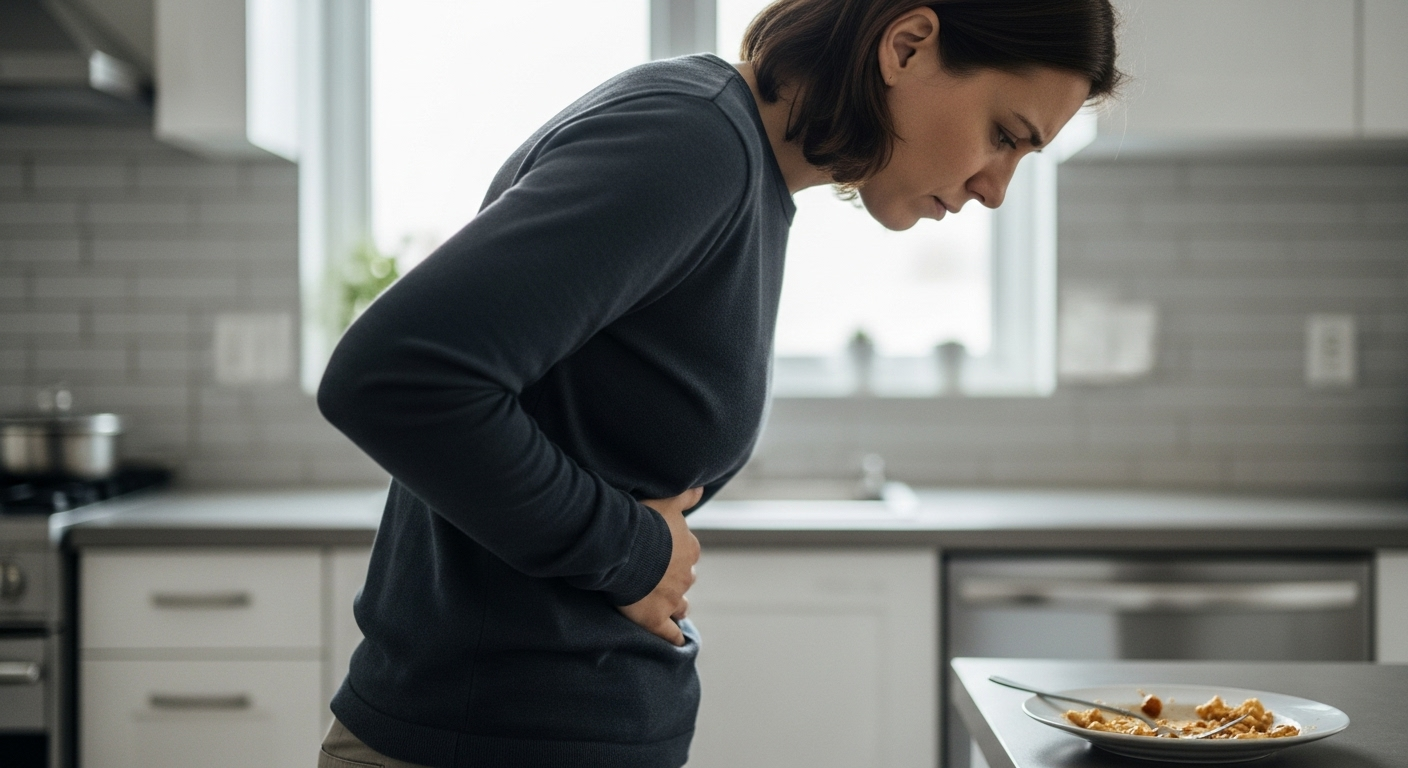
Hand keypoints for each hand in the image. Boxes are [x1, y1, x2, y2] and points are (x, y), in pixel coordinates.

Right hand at [617, 487, 702, 645]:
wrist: (623, 547)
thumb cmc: (643, 521)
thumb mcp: (667, 500)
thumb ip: (686, 496)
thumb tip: (702, 489)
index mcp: (690, 550)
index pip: (689, 556)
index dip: (676, 556)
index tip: (663, 555)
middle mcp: (686, 576)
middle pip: (686, 582)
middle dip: (676, 581)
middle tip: (658, 579)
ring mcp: (672, 599)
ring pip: (681, 608)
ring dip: (676, 608)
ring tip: (665, 609)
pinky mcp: (656, 619)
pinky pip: (670, 634)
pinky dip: (674, 639)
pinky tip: (676, 644)